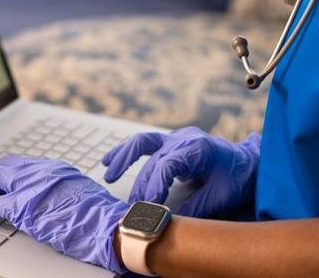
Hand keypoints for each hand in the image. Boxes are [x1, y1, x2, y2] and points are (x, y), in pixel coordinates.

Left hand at [0, 156, 128, 272]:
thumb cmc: (100, 215)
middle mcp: (43, 170)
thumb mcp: (80, 191)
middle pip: (7, 164)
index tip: (9, 185)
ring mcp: (32, 185)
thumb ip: (62, 187)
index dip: (13, 175)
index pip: (25, 164)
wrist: (107, 225)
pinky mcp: (23, 206)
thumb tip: (50, 196)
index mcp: (57, 168)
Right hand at [102, 127, 260, 217]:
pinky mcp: (171, 141)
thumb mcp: (221, 196)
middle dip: (140, 184)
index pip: (167, 165)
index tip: (147, 205)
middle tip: (132, 205)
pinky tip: (109, 160)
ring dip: (123, 158)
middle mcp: (184, 138)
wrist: (250, 162)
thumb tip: (170, 221)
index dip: (154, 185)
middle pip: (153, 159)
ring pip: (142, 142)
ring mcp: (176, 137)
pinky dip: (126, 151)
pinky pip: (144, 142)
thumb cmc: (238, 177)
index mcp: (198, 147)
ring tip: (108, 175)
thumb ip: (195, 208)